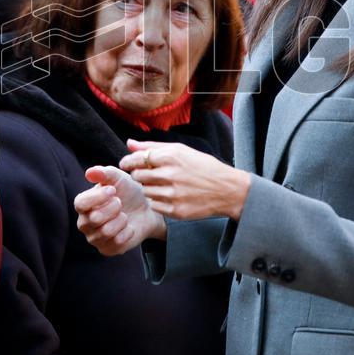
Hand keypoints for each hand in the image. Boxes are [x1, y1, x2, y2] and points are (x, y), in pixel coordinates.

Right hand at [74, 166, 165, 255]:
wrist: (146, 209)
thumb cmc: (128, 192)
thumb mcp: (118, 178)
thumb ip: (104, 173)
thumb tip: (90, 172)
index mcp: (83, 204)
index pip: (80, 203)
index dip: (97, 197)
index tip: (113, 191)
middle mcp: (85, 222)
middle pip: (95, 218)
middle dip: (114, 208)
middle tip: (120, 203)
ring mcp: (95, 238)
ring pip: (106, 231)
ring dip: (121, 220)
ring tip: (125, 214)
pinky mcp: (108, 249)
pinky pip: (117, 243)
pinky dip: (127, 232)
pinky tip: (129, 226)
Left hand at [120, 139, 251, 220]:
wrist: (227, 189)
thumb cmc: (202, 166)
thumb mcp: (181, 150)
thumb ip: (152, 146)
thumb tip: (129, 143)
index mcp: (171, 157)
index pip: (137, 159)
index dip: (128, 161)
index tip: (126, 164)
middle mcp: (170, 175)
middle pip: (138, 176)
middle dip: (139, 174)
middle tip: (147, 174)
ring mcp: (173, 195)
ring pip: (145, 191)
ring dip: (148, 188)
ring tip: (162, 184)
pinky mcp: (176, 211)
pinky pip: (154, 205)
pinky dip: (157, 201)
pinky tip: (168, 195)